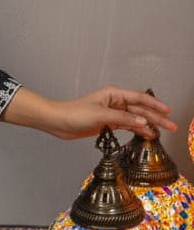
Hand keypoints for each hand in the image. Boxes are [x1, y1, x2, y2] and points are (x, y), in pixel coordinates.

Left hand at [2, 86, 176, 139]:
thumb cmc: (74, 113)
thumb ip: (123, 119)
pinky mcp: (109, 123)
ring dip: (148, 125)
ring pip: (135, 118)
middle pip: (140, 109)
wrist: (58, 122)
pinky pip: (128, 126)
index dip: (155, 104)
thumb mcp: (101, 115)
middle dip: (156, 117)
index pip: (140, 98)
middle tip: (171, 126)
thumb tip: (143, 122)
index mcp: (114, 94)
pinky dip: (137, 130)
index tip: (168, 112)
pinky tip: (147, 135)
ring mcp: (113, 113)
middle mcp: (115, 102)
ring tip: (162, 133)